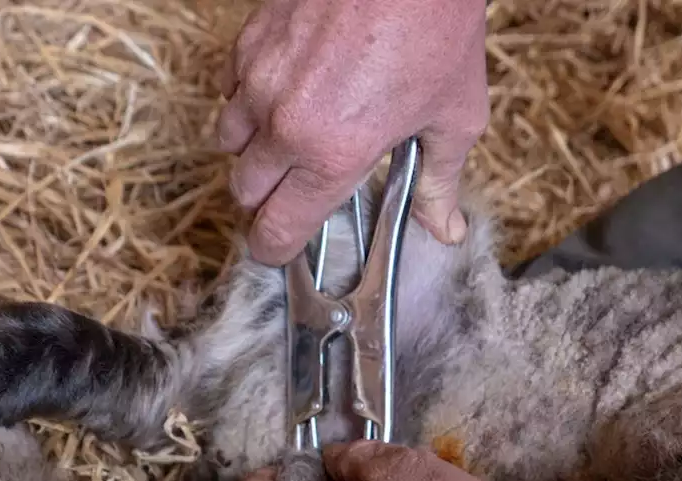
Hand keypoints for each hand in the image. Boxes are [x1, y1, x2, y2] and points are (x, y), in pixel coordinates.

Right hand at [216, 0, 489, 264]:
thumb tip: (444, 230)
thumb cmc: (435, 30)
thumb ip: (441, 183)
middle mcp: (285, 126)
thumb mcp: (454, 118)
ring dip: (250, 150)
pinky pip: (229, 89)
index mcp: (332, 157)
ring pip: (228, 142)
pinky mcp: (250, 42)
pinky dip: (247, 99)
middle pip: (243, 192)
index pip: (276, 230)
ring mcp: (260, 81)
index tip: (280, 250)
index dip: (274, 250)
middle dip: (264, 200)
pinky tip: (284, 90)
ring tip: (286, 139)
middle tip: (293, 191)